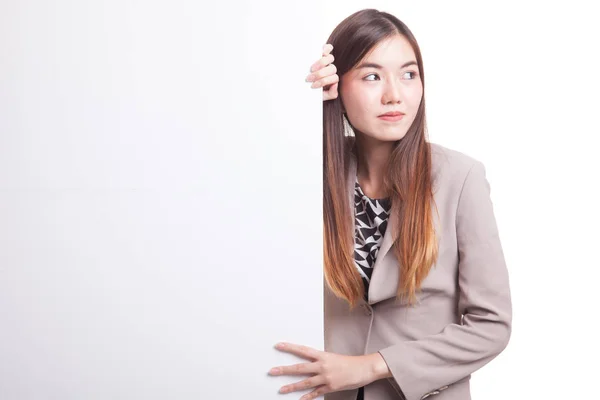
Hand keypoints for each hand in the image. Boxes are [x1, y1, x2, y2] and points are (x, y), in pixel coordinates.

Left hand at [268, 342, 389, 398]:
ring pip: (305, 383)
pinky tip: (299, 399)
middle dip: (285, 370)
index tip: (279, 346)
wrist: (364, 368)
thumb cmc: (349, 362)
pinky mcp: (331, 387)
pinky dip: (307, 397)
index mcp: (322, 356)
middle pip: (300, 368)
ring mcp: (326, 377)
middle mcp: (322, 366)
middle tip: (272, 371)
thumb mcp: (332, 357)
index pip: (303, 350)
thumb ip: (320, 360)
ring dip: (292, 386)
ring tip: (281, 389)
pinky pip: (316, 393)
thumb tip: (308, 362)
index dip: (290, 348)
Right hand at [305, 44, 338, 100]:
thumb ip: (332, 93)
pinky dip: (326, 48)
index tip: (312, 86)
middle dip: (320, 74)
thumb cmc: (312, 90)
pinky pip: (329, 48)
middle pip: (332, 69)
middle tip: (309, 78)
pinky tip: (322, 53)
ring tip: (312, 68)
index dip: (324, 82)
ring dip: (321, 63)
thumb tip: (335, 85)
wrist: (301, 87)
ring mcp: (327, 60)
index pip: (334, 78)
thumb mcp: (322, 96)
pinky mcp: (322, 52)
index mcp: (332, 79)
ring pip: (330, 58)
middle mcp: (331, 69)